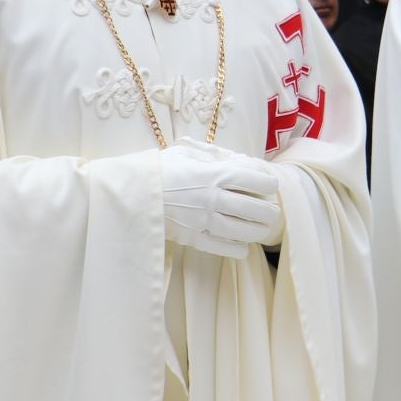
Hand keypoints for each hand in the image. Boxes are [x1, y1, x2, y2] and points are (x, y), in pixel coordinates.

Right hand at [160, 139, 283, 258]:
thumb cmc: (159, 169)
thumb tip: (243, 162)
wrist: (128, 193)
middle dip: (269, 211)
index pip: (256, 179)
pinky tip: (243, 245)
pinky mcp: (192, 238)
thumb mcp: (186, 152)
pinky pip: (224, 248)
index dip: (269, 183)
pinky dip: (238, 248)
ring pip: (245, 231)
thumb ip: (216, 156)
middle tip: (271, 211)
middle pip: (256, 209)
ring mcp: (203, 220)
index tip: (270, 185)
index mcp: (213, 173)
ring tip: (262, 229)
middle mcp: (212, 198)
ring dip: (259, 231)